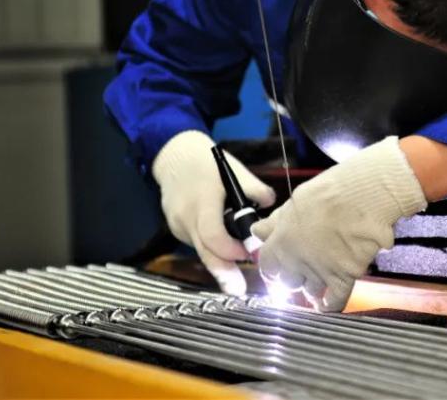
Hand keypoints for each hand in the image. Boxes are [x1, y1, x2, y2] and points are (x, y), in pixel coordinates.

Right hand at [152, 130, 275, 294]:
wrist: (174, 156)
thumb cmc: (207, 162)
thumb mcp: (234, 170)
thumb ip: (255, 190)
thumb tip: (272, 209)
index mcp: (203, 201)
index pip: (213, 235)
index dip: (231, 249)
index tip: (247, 253)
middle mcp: (187, 216)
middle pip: (205, 252)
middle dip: (223, 273)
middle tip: (238, 290)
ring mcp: (178, 224)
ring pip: (201, 249)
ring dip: (219, 257)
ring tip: (236, 263)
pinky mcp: (175, 228)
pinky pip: (196, 242)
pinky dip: (210, 245)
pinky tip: (220, 240)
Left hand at [251, 136, 425, 310]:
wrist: (365, 196)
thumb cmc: (332, 190)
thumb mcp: (297, 200)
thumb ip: (277, 221)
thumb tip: (258, 231)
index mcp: (282, 240)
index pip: (267, 265)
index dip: (272, 267)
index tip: (278, 267)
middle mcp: (297, 259)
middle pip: (287, 281)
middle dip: (293, 277)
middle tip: (302, 268)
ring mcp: (321, 270)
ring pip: (309, 291)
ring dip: (312, 288)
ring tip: (318, 281)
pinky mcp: (345, 277)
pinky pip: (334, 301)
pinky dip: (331, 305)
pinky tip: (328, 304)